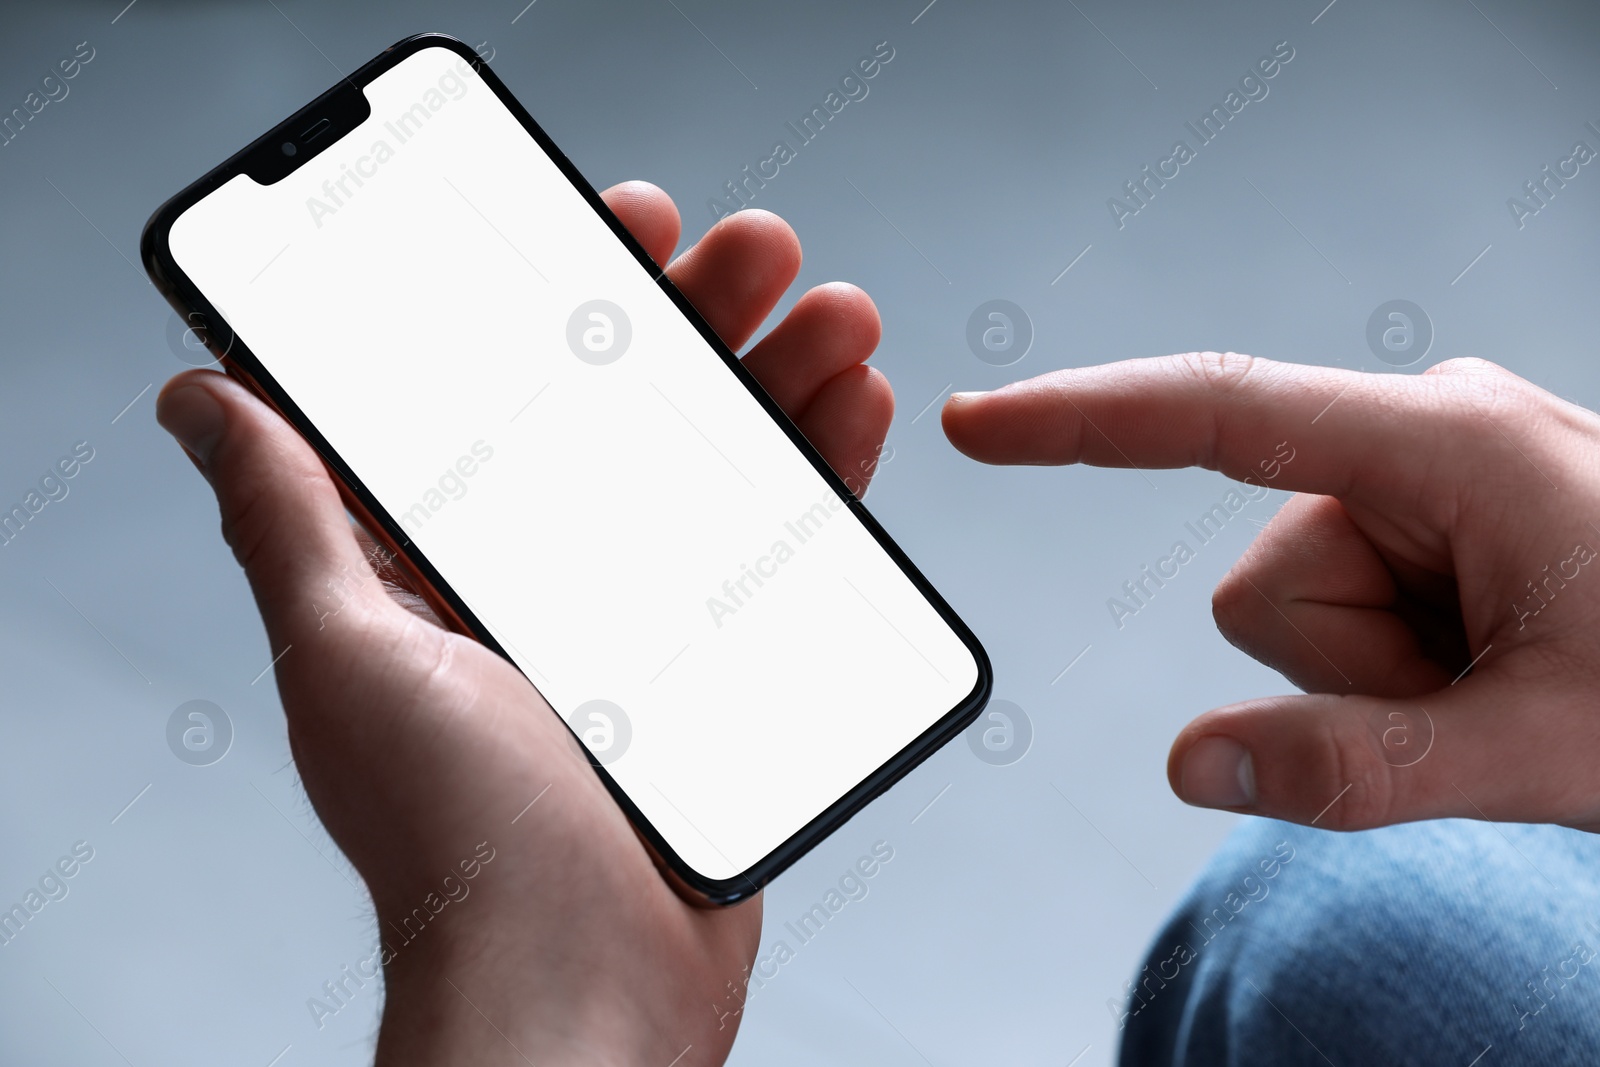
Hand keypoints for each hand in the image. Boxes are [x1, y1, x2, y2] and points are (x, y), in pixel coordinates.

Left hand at [156, 183, 891, 1066]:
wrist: (581, 987)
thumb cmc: (458, 843)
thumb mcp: (352, 654)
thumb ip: (291, 518)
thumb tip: (201, 402)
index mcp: (449, 563)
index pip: (508, 393)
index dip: (564, 301)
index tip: (620, 228)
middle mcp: (547, 580)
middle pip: (632, 414)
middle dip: (698, 317)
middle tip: (752, 250)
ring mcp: (645, 620)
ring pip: (722, 467)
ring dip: (780, 380)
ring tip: (835, 314)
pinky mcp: (724, 667)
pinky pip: (783, 550)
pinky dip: (825, 475)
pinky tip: (856, 410)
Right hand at [944, 353, 1599, 832]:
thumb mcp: (1551, 749)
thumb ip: (1364, 768)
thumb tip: (1188, 764)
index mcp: (1451, 443)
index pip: (1219, 414)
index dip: (1081, 423)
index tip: (977, 426)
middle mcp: (1427, 437)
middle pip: (1264, 581)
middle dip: (1347, 669)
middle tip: (1481, 697)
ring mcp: (1431, 478)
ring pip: (1296, 609)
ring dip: (1378, 676)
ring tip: (1502, 681)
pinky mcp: (1435, 519)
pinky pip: (1341, 612)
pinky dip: (1395, 667)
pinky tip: (1492, 662)